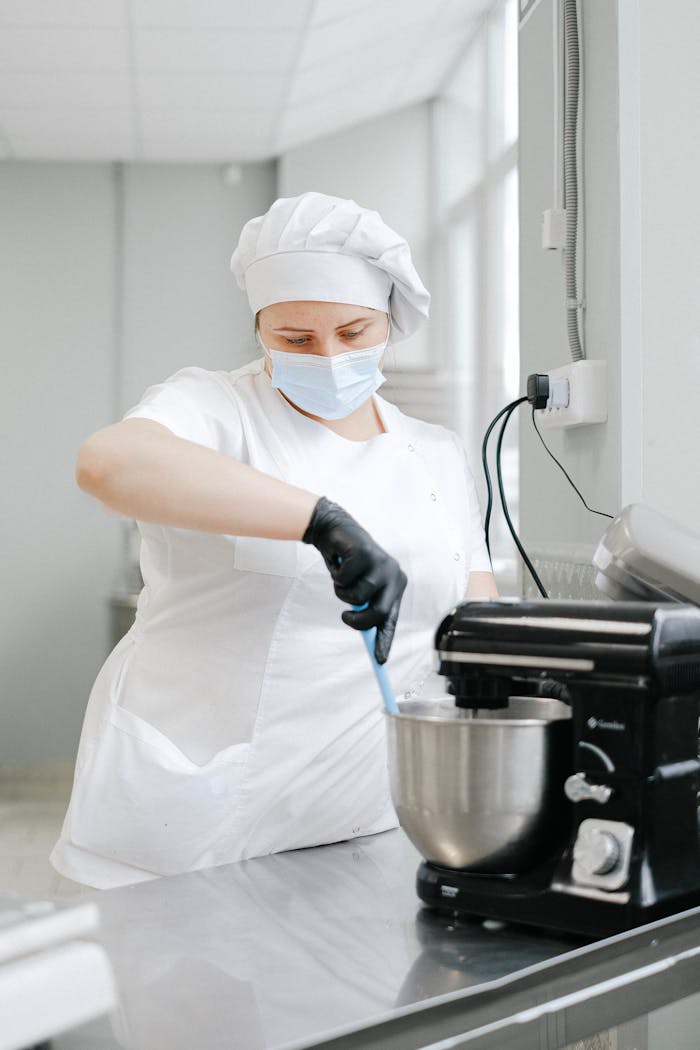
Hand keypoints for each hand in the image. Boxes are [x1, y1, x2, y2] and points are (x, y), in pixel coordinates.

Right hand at [302, 497, 406, 663]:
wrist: (335, 532)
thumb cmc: (347, 565)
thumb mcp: (357, 589)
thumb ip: (364, 608)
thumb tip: (367, 636)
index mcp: (395, 585)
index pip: (391, 619)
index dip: (385, 640)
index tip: (379, 660)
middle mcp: (394, 575)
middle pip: (380, 612)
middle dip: (358, 621)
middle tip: (345, 617)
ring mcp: (382, 563)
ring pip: (358, 597)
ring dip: (342, 592)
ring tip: (341, 579)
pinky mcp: (366, 553)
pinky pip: (345, 580)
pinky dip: (336, 576)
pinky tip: (339, 562)